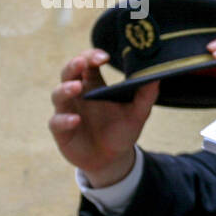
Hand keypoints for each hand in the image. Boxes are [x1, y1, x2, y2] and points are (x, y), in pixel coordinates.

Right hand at [49, 49, 157, 186]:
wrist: (113, 159)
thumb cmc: (122, 131)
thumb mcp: (138, 114)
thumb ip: (146, 95)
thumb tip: (158, 75)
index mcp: (94, 85)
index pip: (88, 63)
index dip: (92, 56)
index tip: (104, 57)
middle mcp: (78, 94)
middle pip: (69, 73)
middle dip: (74, 65)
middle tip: (83, 62)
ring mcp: (67, 110)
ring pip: (58, 94)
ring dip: (66, 89)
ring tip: (77, 87)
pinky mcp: (62, 130)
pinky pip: (57, 122)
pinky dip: (65, 119)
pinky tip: (76, 120)